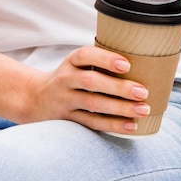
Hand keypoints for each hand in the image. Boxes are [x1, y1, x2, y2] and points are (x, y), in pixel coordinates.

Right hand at [21, 46, 150, 133]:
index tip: (127, 64)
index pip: (85, 55)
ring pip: (93, 104)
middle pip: (91, 82)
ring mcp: (65, 100)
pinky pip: (92, 123)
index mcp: (71, 62)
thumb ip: (102, 63)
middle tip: (143, 92)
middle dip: (119, 87)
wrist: (35, 98)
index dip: (105, 59)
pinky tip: (131, 125)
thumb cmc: (71, 77)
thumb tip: (146, 63)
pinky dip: (112, 125)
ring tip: (143, 110)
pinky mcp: (68, 119)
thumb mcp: (78, 64)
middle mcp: (65, 79)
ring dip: (120, 108)